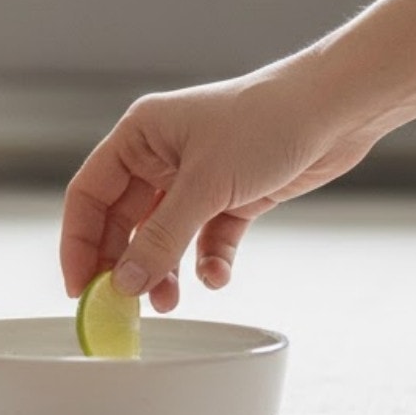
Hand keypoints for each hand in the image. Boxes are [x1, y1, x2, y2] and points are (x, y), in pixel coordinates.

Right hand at [59, 60, 375, 311]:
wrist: (336, 109)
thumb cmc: (266, 121)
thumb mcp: (206, 185)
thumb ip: (162, 238)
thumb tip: (125, 283)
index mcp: (139, 136)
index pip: (89, 194)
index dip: (79, 242)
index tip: (81, 287)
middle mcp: (161, 155)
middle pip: (123, 220)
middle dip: (125, 263)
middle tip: (123, 305)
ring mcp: (196, 177)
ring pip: (164, 234)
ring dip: (164, 269)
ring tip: (169, 302)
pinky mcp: (231, 195)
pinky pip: (206, 237)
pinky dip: (208, 260)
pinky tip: (217, 276)